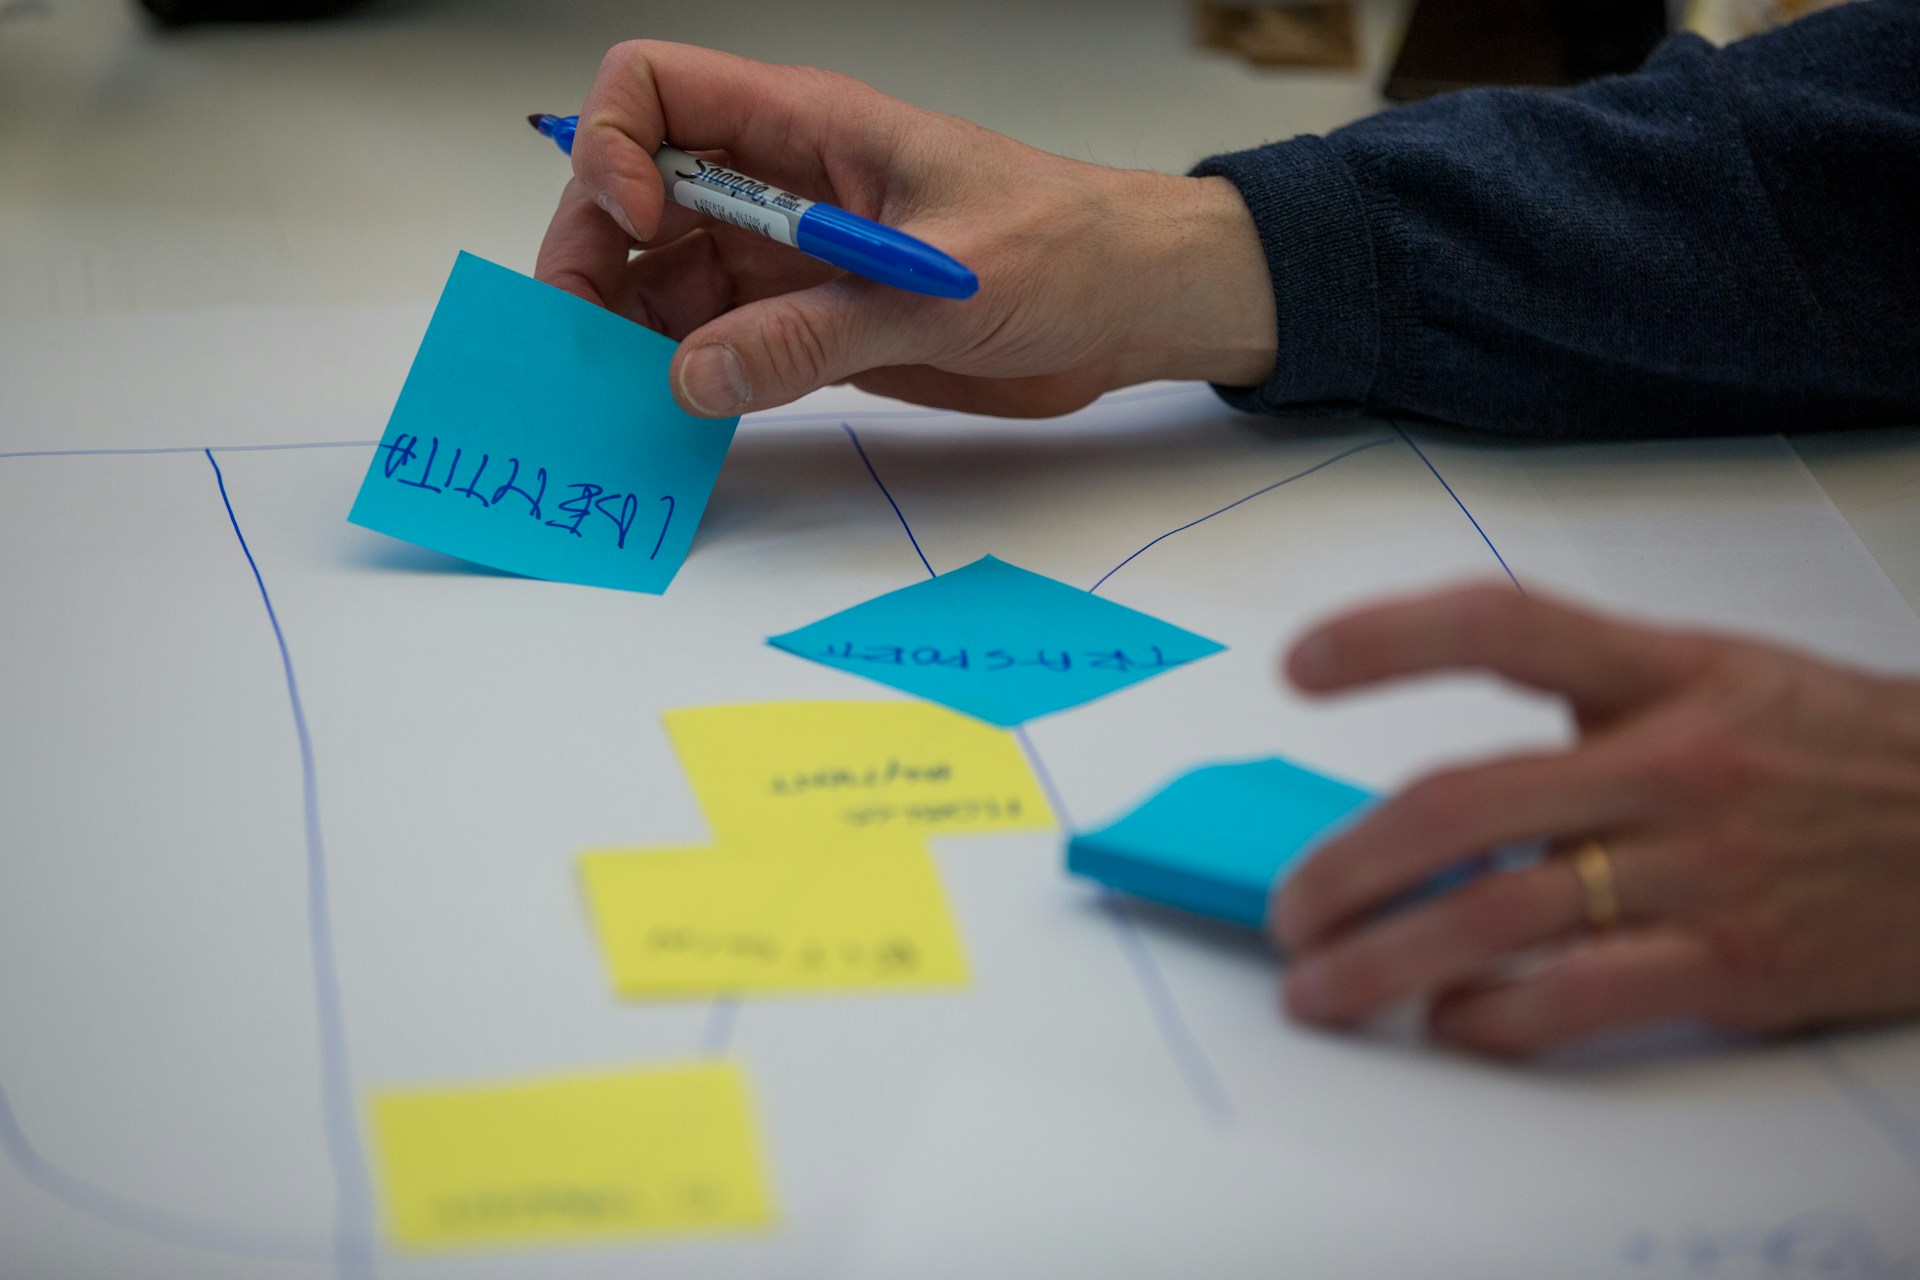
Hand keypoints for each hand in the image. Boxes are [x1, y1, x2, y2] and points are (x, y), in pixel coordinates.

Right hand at [536, 42, 1275, 418]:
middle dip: (590, 254)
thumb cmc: (1067, 249)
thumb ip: (815, 334)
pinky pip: (720, 344)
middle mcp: (781, 188)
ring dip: (628, 331)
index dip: (615, 148)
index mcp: (808, 128)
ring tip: (614, 396)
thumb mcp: (938, 288)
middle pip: (635, 192)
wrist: (1130, 306)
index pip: (658, 90)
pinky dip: (686, 377)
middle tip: (578, 340)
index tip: (634, 226)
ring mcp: (791, 259)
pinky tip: (675, 415)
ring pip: (665, 278)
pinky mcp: (813, 324)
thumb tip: (693, 376)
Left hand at [1272, 584, 1919, 1055]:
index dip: (1386, 639)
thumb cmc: (1837, 750)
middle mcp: (1671, 764)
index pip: (1500, 624)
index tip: (1300, 665)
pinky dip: (1490, 1017)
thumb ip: (1589, 701)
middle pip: (1459, 801)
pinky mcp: (1730, 967)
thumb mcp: (1718, 676)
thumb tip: (1446, 791)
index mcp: (1664, 672)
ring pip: (1495, 913)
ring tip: (1321, 983)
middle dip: (1347, 863)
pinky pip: (1575, 998)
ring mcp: (1700, 869)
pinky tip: (1449, 1020)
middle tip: (1289, 902)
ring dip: (1382, 958)